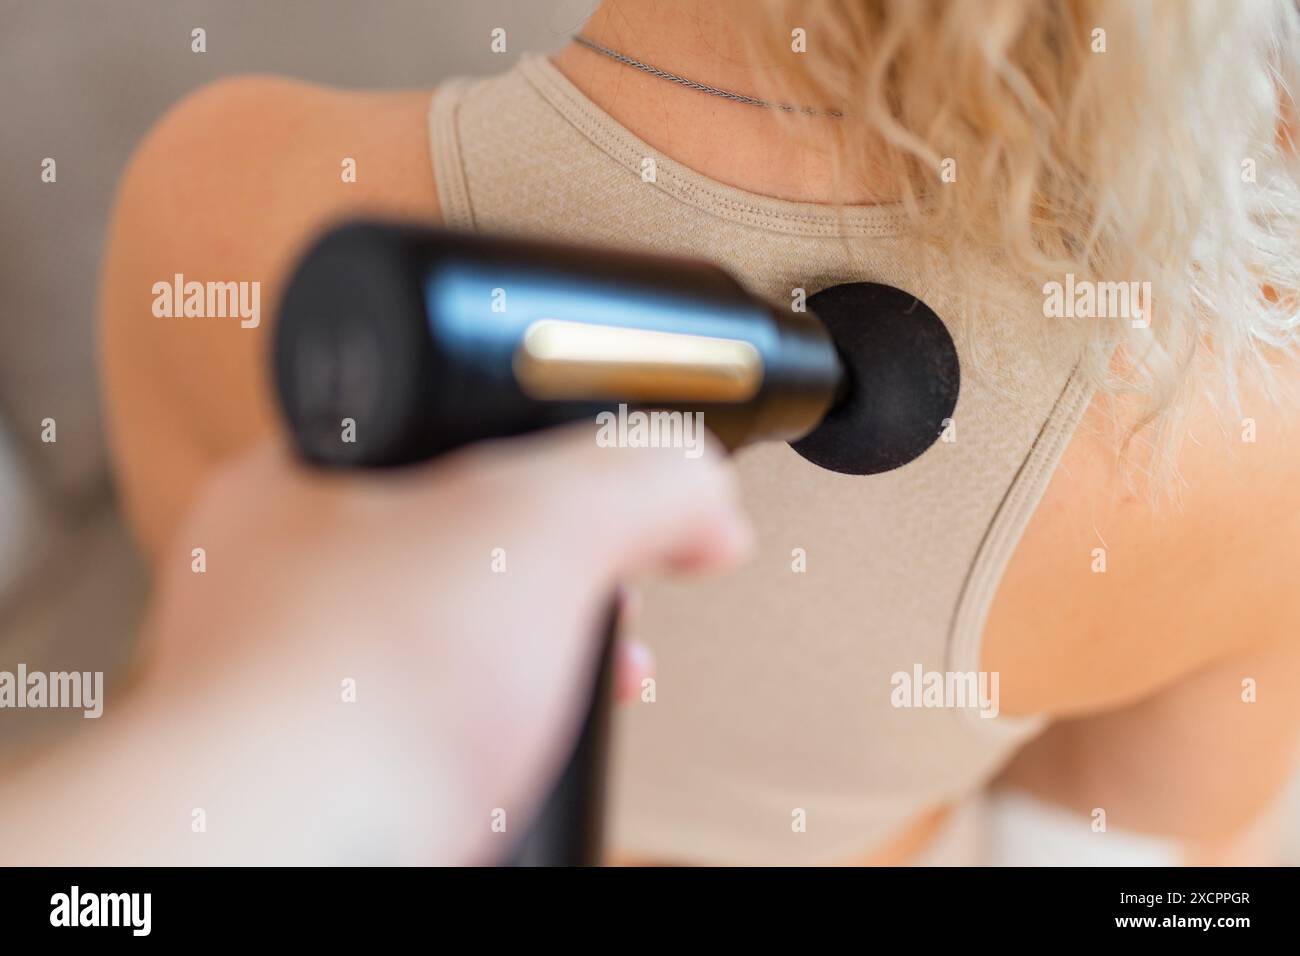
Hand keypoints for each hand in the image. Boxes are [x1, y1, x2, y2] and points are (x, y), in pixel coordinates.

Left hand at [137, 423, 751, 862]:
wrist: (293, 859)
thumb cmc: (357, 691)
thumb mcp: (547, 523)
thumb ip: (644, 476)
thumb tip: (702, 496)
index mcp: (301, 479)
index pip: (449, 429)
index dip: (552, 458)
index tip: (609, 498)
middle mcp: (282, 575)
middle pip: (466, 544)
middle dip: (566, 577)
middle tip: (608, 600)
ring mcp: (297, 673)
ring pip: (455, 642)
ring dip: (543, 660)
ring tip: (592, 680)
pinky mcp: (325, 762)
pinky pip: (436, 725)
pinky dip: (500, 734)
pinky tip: (527, 748)